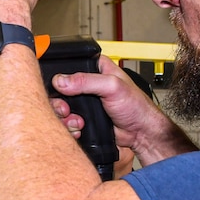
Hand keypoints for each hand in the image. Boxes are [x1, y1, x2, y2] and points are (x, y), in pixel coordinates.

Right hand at [49, 55, 165, 160]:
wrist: (140, 132)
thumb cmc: (136, 106)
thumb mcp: (113, 86)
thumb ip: (86, 81)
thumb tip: (61, 81)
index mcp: (95, 69)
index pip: (68, 66)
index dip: (59, 76)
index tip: (59, 87)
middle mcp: (87, 84)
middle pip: (59, 89)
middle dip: (59, 102)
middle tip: (66, 109)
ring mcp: (83, 102)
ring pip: (60, 107)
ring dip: (65, 117)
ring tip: (78, 121)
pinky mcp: (83, 117)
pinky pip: (66, 121)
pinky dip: (69, 127)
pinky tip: (80, 128)